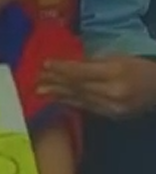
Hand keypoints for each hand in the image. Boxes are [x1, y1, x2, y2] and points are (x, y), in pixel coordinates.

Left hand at [41, 56, 155, 118]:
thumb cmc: (139, 68)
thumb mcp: (118, 58)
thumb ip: (92, 62)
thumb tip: (67, 65)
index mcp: (115, 73)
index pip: (82, 72)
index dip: (62, 69)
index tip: (44, 64)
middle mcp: (112, 92)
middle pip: (78, 87)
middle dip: (56, 82)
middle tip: (36, 79)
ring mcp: (111, 107)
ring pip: (79, 99)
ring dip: (58, 94)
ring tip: (39, 91)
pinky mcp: (110, 116)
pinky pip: (86, 107)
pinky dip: (70, 102)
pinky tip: (57, 99)